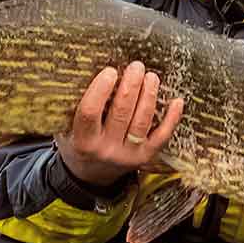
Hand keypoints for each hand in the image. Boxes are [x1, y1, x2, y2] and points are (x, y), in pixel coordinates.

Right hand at [56, 61, 183, 185]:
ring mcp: (127, 154)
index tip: (110, 71)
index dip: (100, 90)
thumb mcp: (67, 128)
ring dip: (148, 96)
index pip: (90, 112)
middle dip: (131, 86)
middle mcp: (106, 149)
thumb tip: (86, 69)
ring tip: (151, 77)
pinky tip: (176, 101)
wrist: (90, 176)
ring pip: (142, 122)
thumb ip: (74, 105)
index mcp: (83, 141)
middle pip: (121, 113)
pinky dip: (171, 119)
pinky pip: (161, 136)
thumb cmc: (79, 142)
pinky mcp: (145, 157)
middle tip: (136, 66)